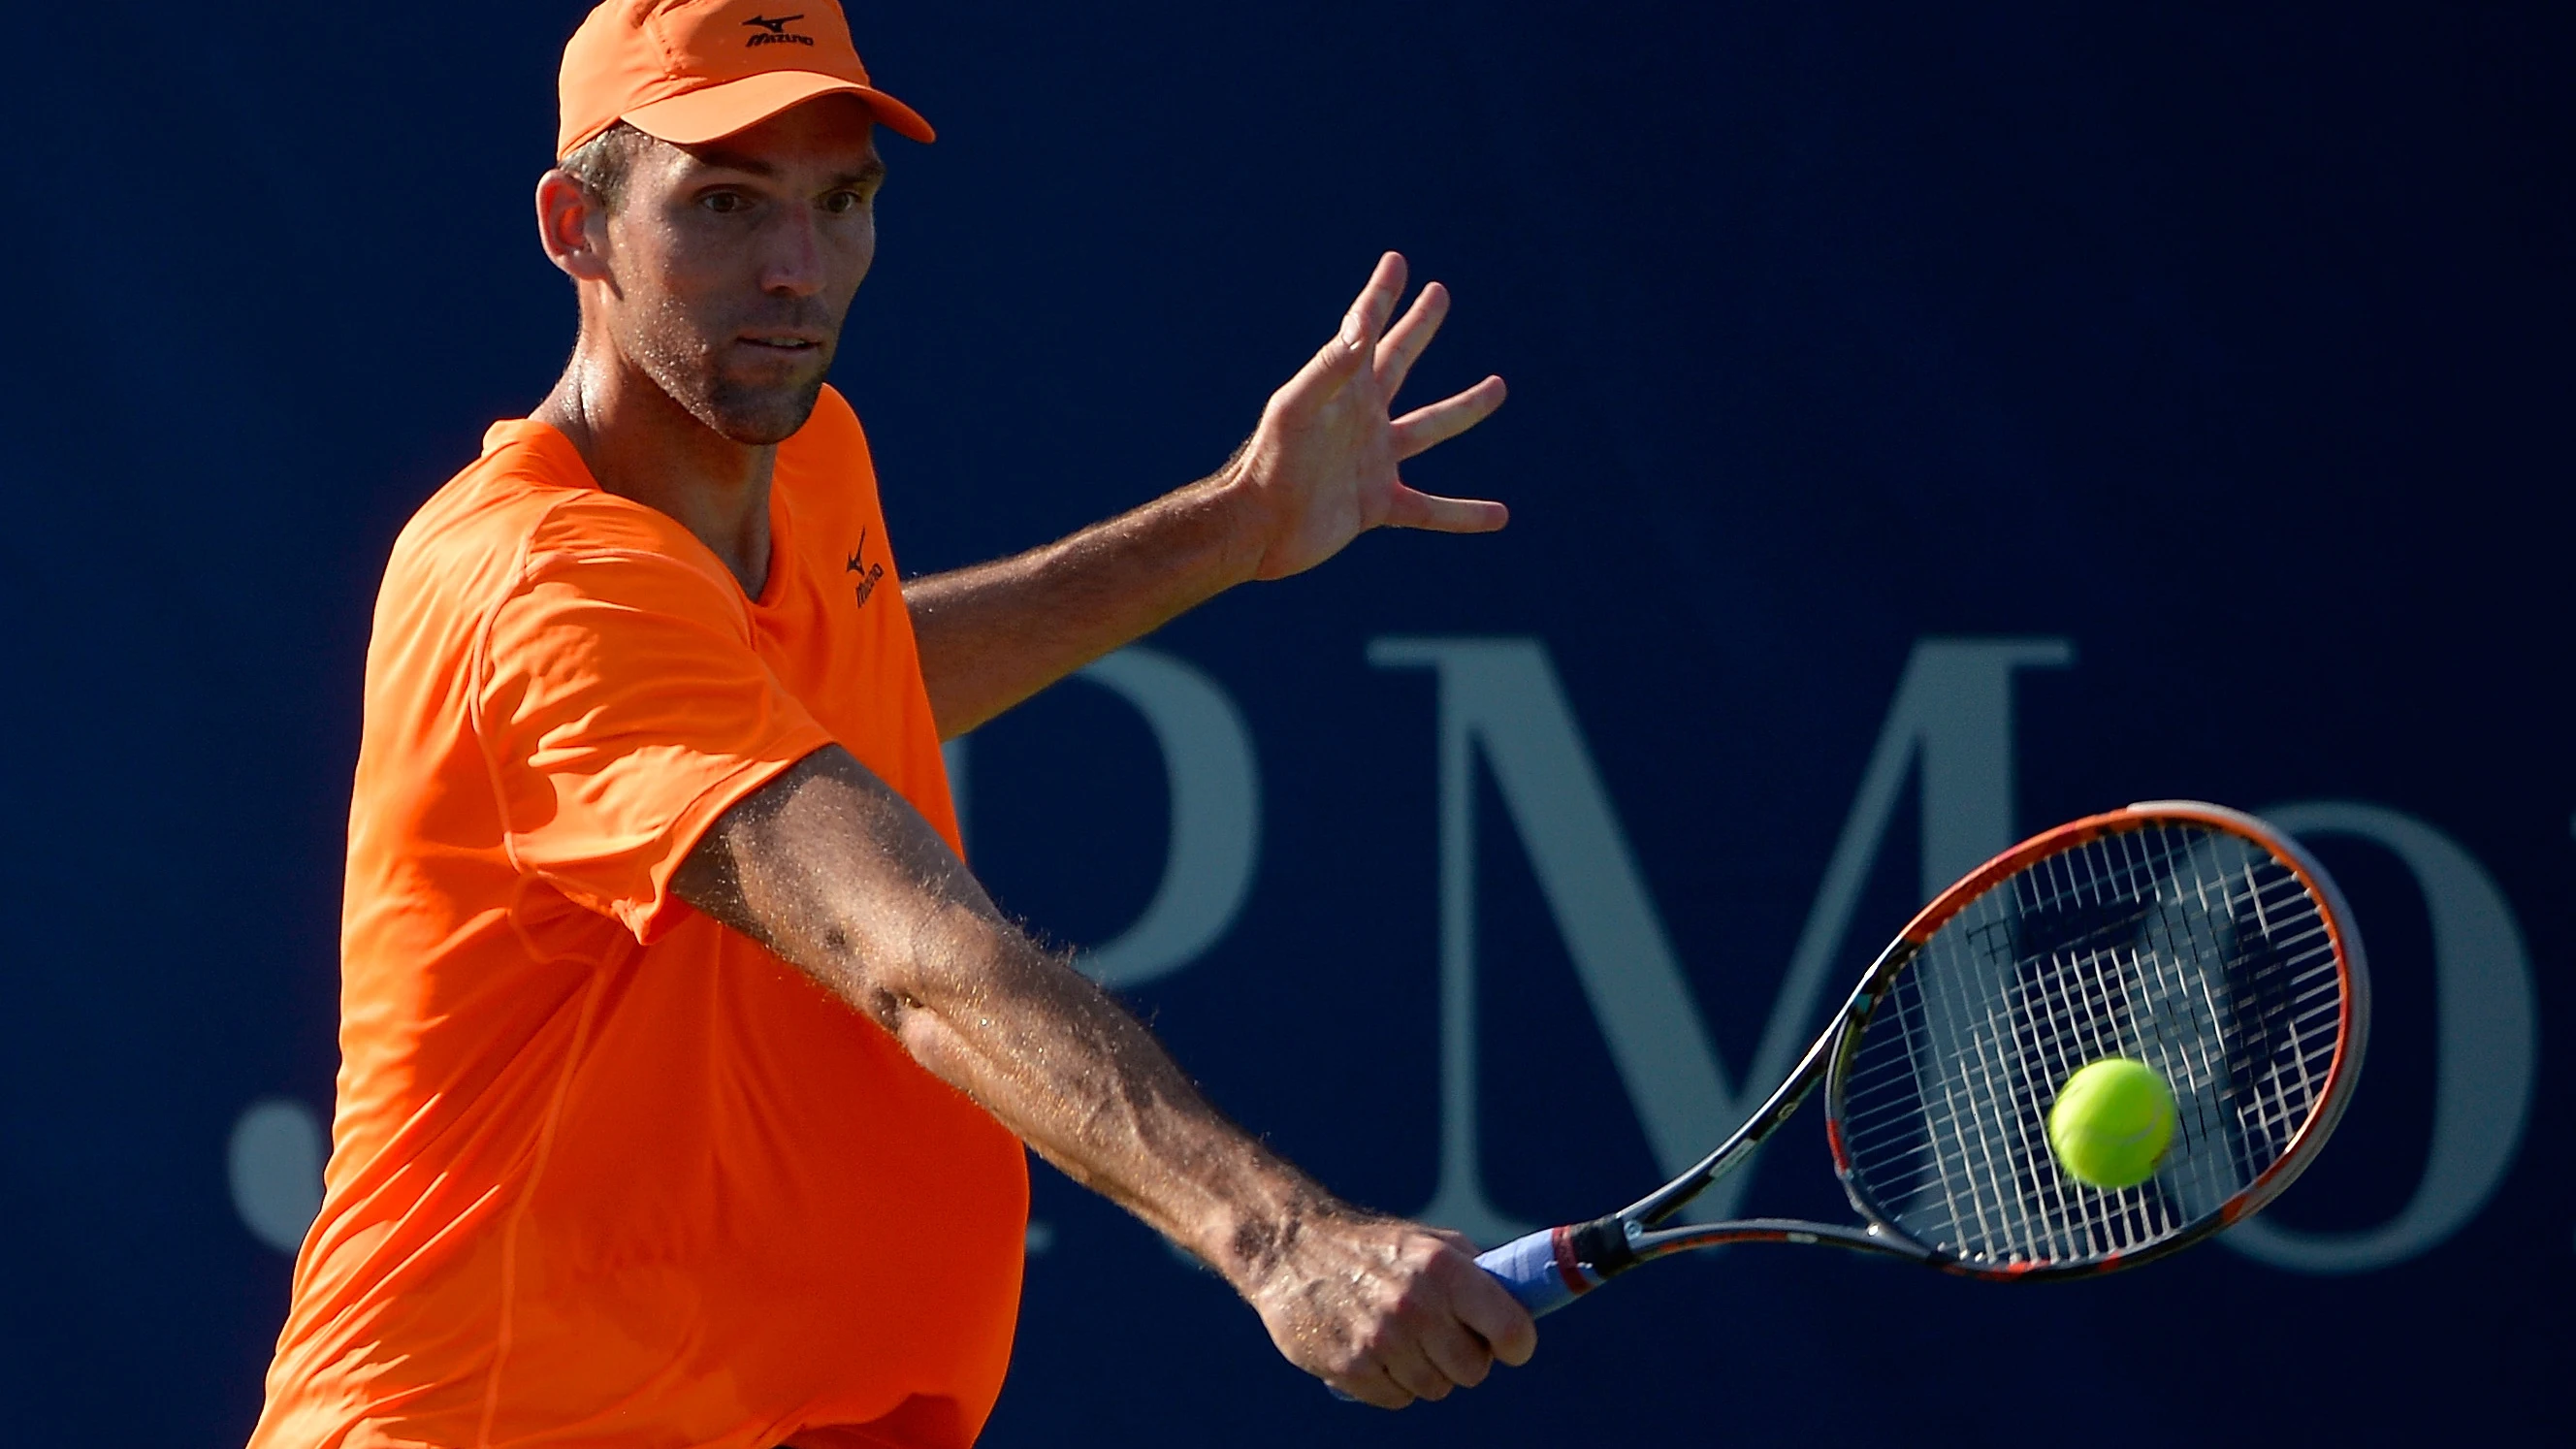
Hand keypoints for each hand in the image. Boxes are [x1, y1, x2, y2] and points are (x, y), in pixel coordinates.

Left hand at [1226, 252, 1509, 580]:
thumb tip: (1363, 324)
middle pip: (1400, 361)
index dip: (1382, 295)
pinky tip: (1500, 515)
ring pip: (1429, 428)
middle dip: (1419, 327)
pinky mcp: (1378, 504)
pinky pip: (1431, 509)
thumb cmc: (1271, 463)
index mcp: (1343, 389)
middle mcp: (1362, 419)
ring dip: (1464, 408)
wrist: (1257, 527)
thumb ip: (1331, 366)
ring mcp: (1373, 460)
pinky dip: (1464, 514)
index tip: (1397, 261)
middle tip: (1439, 293)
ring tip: (1497, 386)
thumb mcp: (1299, 407)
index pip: (1365, 329)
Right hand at [1242, 1210, 1537, 1407]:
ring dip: (1424, 1371)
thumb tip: (1526, 1304)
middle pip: (1474, 1371)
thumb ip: (1477, 1275)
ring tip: (1400, 1339)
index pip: (1512, 1329)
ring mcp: (1381, 1339)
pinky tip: (1373, 1351)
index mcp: (1444, 1269)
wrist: (1292, 1247)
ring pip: (1436, 1389)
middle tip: (1442, 1338)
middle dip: (1463, 1359)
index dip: (1515, 1343)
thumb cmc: (1374, 1248)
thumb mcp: (1431, 1243)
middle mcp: (1416, 1305)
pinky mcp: (1349, 1366)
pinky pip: (1396, 1399)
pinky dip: (1390, 1383)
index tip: (1507, 1345)